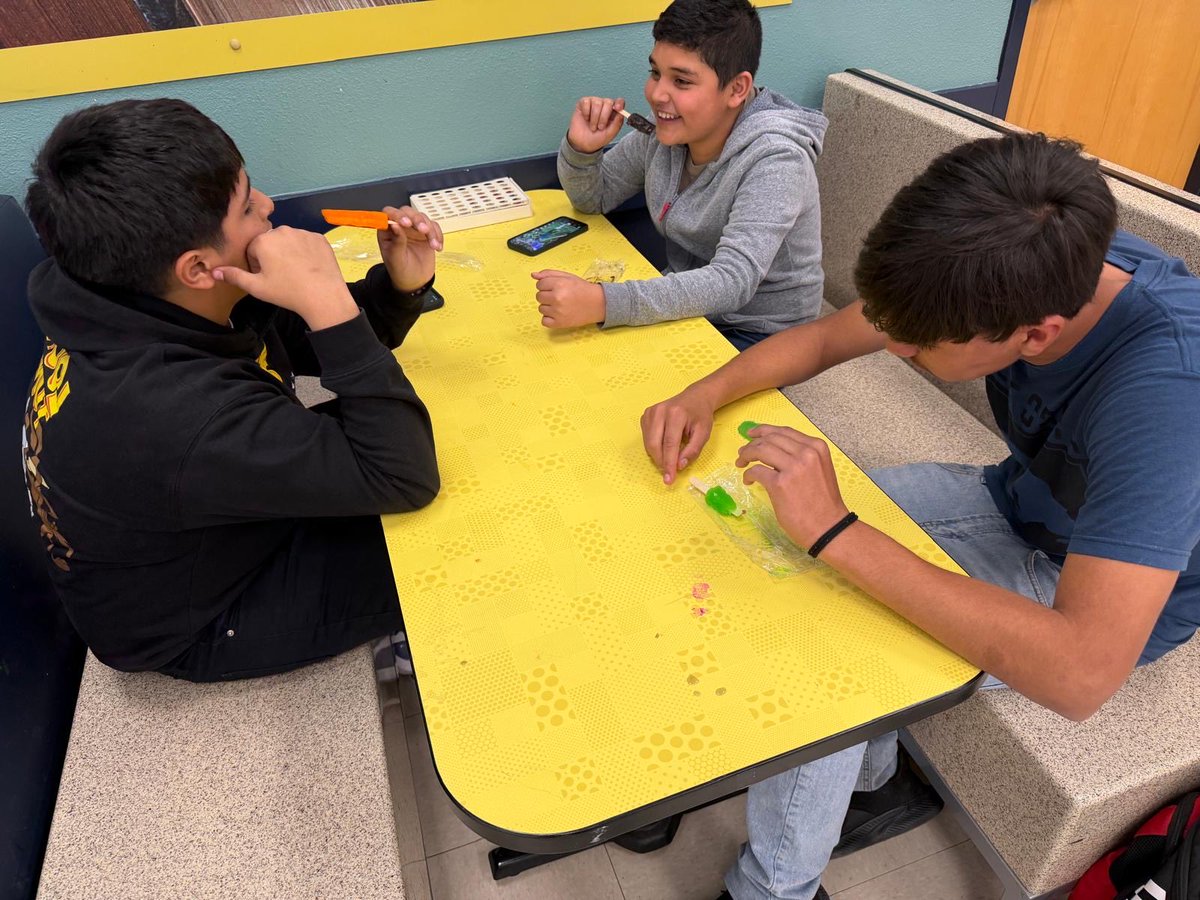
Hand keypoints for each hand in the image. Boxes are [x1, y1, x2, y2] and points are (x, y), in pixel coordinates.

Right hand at [213, 226, 356, 330]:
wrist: (323, 296)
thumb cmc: (287, 292)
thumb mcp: (257, 287)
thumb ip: (234, 276)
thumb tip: (214, 272)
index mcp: (264, 240)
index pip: (253, 249)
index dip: (257, 265)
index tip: (267, 277)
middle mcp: (282, 230)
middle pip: (271, 242)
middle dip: (272, 256)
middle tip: (282, 276)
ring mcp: (303, 233)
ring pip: (289, 241)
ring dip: (289, 252)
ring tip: (296, 272)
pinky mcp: (319, 238)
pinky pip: (307, 242)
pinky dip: (306, 252)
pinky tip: (309, 267)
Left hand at [378, 205, 442, 291]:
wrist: (414, 281)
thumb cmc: (400, 271)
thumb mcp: (396, 260)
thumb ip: (396, 242)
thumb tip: (394, 225)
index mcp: (387, 231)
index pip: (389, 214)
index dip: (397, 215)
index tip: (406, 223)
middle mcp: (400, 227)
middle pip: (408, 212)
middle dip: (417, 220)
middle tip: (423, 231)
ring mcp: (414, 229)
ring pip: (422, 218)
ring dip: (430, 229)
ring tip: (433, 244)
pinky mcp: (426, 233)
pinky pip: (434, 227)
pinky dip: (438, 235)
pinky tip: (437, 247)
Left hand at [531, 270, 605, 327]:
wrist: (597, 303)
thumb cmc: (582, 289)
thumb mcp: (567, 276)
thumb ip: (549, 274)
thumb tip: (533, 275)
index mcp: (559, 284)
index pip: (539, 284)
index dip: (546, 285)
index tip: (555, 287)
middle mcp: (557, 298)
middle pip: (539, 296)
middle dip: (547, 295)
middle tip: (559, 296)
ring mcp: (557, 312)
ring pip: (541, 308)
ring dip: (548, 307)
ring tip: (561, 305)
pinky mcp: (559, 323)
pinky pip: (544, 321)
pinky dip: (549, 318)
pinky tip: (558, 314)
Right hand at [567, 96, 625, 153]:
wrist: (582, 143)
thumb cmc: (597, 138)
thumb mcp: (610, 134)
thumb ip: (617, 124)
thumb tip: (621, 113)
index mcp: (613, 112)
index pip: (619, 102)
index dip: (619, 103)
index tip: (618, 108)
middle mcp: (604, 105)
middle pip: (608, 102)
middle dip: (604, 117)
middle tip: (600, 127)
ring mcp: (594, 102)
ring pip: (597, 103)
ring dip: (594, 118)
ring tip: (592, 127)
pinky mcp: (583, 103)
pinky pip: (586, 102)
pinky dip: (586, 112)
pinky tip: (586, 118)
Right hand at [640, 387, 715, 484]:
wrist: (695, 397)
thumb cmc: (700, 416)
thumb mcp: (704, 433)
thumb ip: (693, 450)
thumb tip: (679, 466)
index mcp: (676, 414)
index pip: (669, 444)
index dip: (668, 463)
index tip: (669, 479)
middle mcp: (660, 411)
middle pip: (654, 444)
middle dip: (661, 462)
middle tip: (669, 474)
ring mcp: (650, 412)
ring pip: (648, 442)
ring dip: (657, 456)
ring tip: (670, 457)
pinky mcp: (646, 415)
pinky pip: (646, 437)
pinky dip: (654, 447)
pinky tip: (664, 445)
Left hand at [735, 424, 851, 548]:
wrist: (829, 527)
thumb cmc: (824, 502)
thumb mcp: (818, 469)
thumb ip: (801, 456)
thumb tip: (773, 450)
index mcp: (816, 447)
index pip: (784, 431)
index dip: (764, 430)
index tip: (752, 434)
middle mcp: (806, 453)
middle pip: (770, 438)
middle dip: (752, 443)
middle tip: (742, 452)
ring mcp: (793, 468)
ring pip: (760, 450)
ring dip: (746, 454)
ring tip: (741, 463)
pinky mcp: (780, 484)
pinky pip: (756, 471)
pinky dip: (748, 474)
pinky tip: (748, 480)